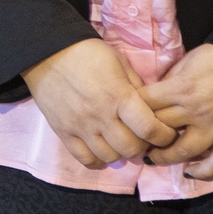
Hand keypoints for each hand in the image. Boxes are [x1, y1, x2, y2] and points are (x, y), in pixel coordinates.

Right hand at [21, 38, 177, 167]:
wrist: (46, 52)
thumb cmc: (87, 53)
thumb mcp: (119, 61)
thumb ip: (137, 86)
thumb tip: (150, 107)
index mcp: (118, 96)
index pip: (149, 129)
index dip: (164, 135)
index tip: (166, 133)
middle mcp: (101, 115)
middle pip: (131, 148)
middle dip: (143, 145)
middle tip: (142, 137)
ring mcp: (80, 126)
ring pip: (109, 157)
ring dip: (121, 153)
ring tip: (121, 142)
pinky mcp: (63, 132)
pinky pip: (84, 159)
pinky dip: (98, 161)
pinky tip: (102, 152)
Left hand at [138, 44, 212, 179]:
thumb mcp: (189, 60)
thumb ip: (170, 81)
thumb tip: (153, 97)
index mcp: (181, 88)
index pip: (145, 105)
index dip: (132, 112)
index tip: (127, 117)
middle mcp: (196, 111)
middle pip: (159, 130)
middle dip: (144, 135)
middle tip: (136, 140)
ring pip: (183, 152)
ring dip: (165, 157)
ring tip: (155, 158)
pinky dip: (202, 172)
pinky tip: (190, 172)